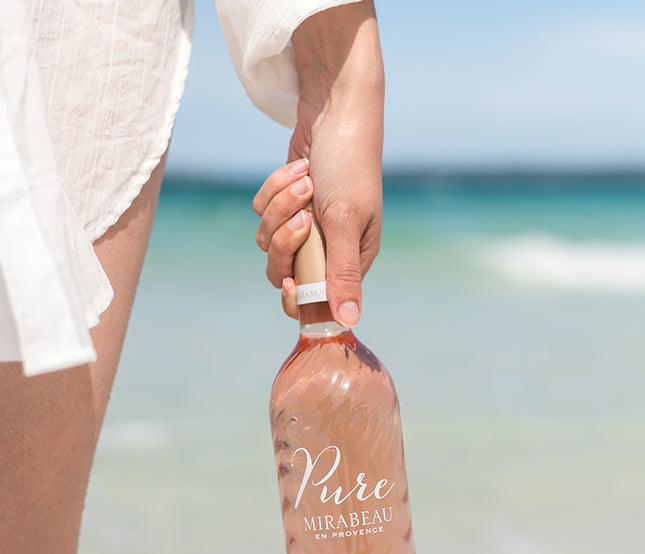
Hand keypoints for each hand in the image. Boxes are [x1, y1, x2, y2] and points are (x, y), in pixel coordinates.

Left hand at [252, 1, 383, 325]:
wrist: (335, 110)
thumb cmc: (349, 165)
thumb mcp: (345, 221)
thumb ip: (343, 274)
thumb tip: (348, 322)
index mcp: (352, 259)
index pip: (316, 300)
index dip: (296, 296)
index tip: (288, 280)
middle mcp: (329, 247)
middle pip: (284, 271)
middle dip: (285, 241)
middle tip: (302, 216)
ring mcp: (306, 224)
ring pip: (268, 240)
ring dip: (280, 207)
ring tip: (304, 180)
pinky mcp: (286, 203)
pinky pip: (262, 212)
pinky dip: (273, 190)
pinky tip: (297, 167)